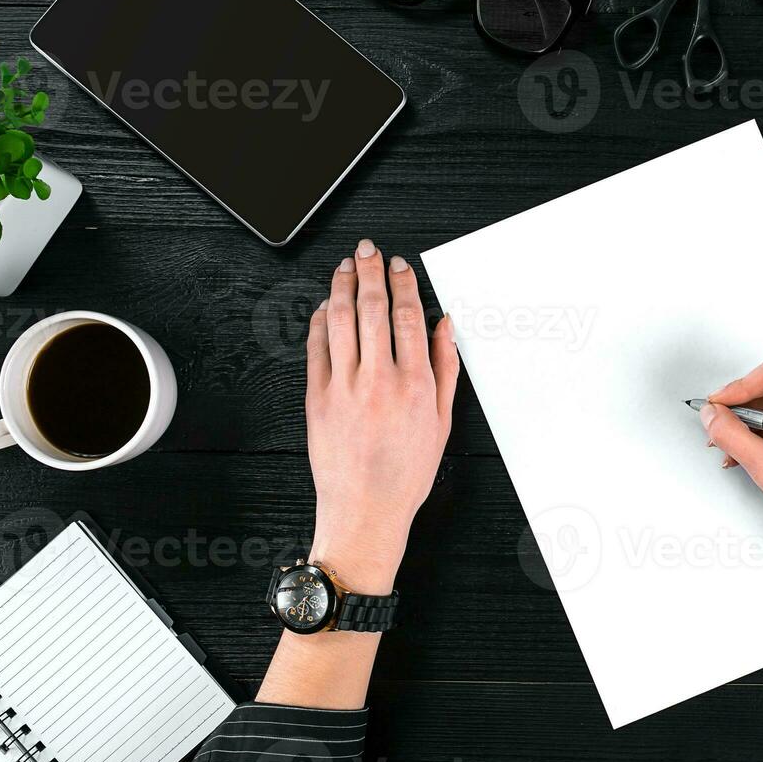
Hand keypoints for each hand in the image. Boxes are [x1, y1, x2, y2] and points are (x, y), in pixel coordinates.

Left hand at [304, 239, 459, 593]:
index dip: (404, 284)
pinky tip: (325, 306)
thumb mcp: (441, 421)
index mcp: (415, 384)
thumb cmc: (405, 473)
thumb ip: (445, 369)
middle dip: (371, 271)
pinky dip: (320, 320)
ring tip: (345, 267)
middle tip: (369, 251)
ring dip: (342, 286)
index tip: (401, 266)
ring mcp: (344, 387)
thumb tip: (446, 327)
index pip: (408, 317)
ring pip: (340, 320)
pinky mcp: (317, 397)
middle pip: (372, 308)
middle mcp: (379, 380)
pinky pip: (316, 347)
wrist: (365, 510)